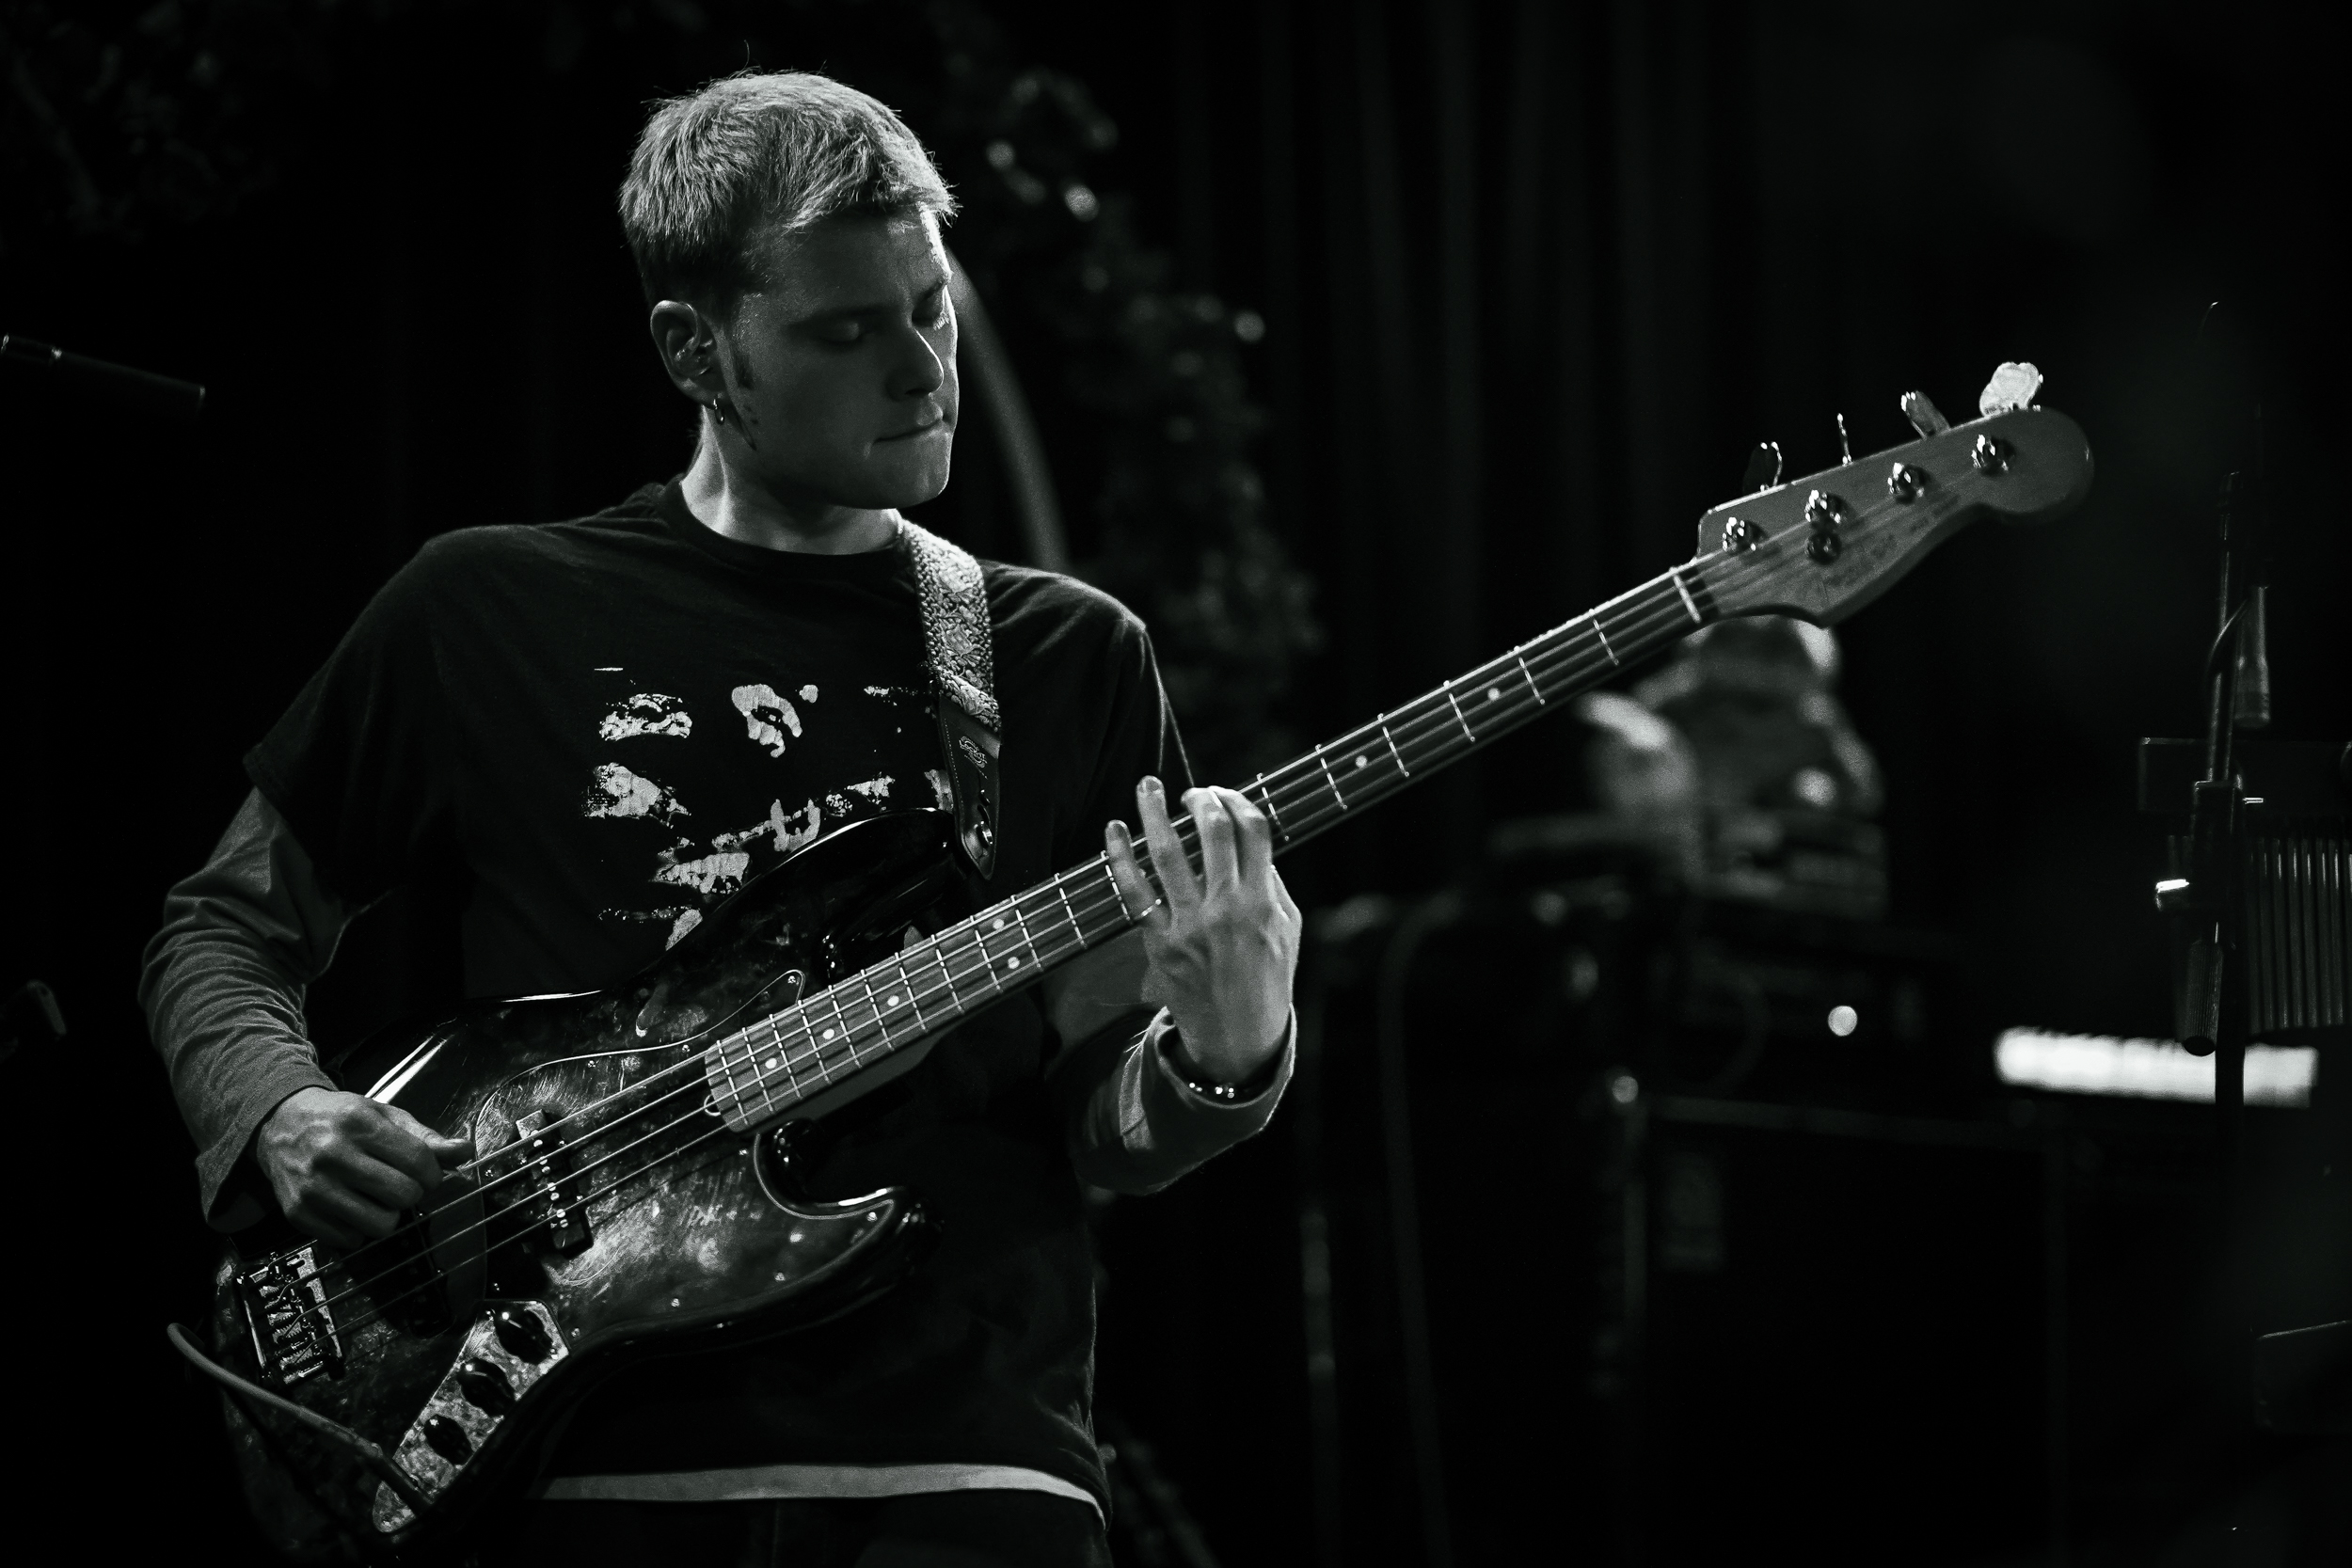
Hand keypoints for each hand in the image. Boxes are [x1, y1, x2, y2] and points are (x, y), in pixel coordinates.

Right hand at [255, 1086, 472, 1247]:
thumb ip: (425, 1137)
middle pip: (404, 1195)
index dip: (434, 1173)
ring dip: (388, 1214)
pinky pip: (351, 1239)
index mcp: (359, 1124)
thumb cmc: (340, 1119)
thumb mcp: (383, 1116)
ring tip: (376, 1196)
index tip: (427, 1173)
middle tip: (400, 1183)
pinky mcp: (298, 1214)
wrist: (278, 1126)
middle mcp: (333, 1155)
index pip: (419, 1161)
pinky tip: (351, 1206)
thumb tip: (465, 1151)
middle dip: (412, 1193)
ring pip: (380, 1224)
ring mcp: (313, 1188)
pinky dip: (358, 1228)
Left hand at [1105, 778, 1300, 1085]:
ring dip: (1153, 812)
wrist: (1239, 1037)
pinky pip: (1134, 891)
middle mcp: (1227, 909)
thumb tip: (1248, 837)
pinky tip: (1113, 830)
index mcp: (1263, 902)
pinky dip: (1119, 856)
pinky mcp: (1160, 943)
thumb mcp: (1289, 929)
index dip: (1237, 800)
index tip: (1224, 793)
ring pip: (1167, 853)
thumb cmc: (1267, 978)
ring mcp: (1190, 926)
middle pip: (1213, 832)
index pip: (1253, 831)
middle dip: (1201, 798)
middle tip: (1192, 792)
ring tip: (1147, 786)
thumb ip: (1272, 883)